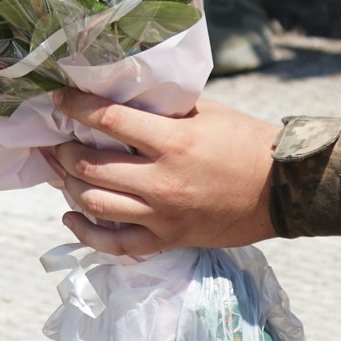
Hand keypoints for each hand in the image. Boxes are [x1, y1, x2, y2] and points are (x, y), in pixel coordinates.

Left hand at [43, 91, 279, 255]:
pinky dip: (86, 232)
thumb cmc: (246, 143)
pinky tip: (71, 215)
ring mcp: (163, 215)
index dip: (77, 107)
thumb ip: (163, 109)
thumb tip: (123, 95)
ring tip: (62, 171)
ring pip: (95, 204)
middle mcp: (162, 181)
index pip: (108, 120)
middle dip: (65, 151)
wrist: (282, 190)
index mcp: (173, 143)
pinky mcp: (168, 239)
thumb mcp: (206, 112)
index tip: (60, 99)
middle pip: (91, 167)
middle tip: (57, 140)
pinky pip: (115, 244)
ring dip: (70, 186)